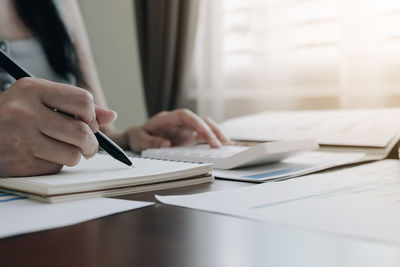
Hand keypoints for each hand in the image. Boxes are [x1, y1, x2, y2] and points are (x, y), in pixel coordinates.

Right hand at [0, 78, 115, 176]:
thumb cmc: (14, 114)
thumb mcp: (40, 99)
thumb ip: (76, 106)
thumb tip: (111, 116)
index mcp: (32, 90)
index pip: (83, 101)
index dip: (91, 115)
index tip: (87, 121)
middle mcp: (25, 112)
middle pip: (82, 132)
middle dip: (91, 143)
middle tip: (88, 145)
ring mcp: (20, 139)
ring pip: (72, 155)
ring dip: (75, 155)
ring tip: (63, 149)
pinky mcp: (18, 163)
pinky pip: (55, 168)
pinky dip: (55, 164)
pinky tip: (41, 155)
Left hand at [120, 109, 231, 151]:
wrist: (138, 136)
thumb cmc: (139, 136)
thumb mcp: (140, 140)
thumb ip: (152, 142)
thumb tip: (167, 144)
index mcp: (167, 118)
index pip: (185, 116)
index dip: (196, 122)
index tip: (204, 132)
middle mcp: (179, 122)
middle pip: (200, 120)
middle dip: (211, 131)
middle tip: (220, 144)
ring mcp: (186, 128)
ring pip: (205, 127)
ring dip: (216, 134)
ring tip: (227, 146)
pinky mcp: (189, 136)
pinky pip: (204, 136)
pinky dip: (213, 140)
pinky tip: (222, 147)